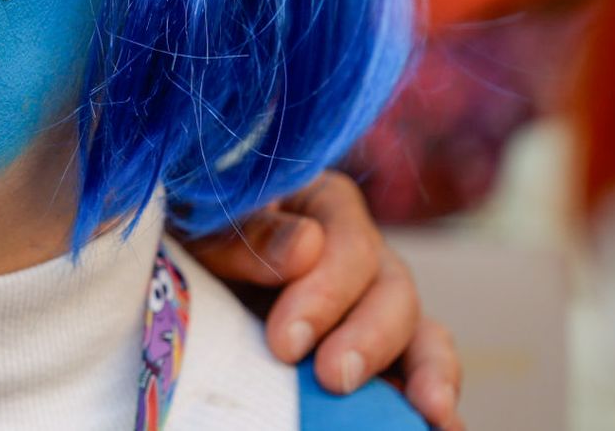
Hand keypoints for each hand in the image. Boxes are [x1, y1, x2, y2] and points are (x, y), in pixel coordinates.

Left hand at [185, 172, 463, 429]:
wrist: (174, 271)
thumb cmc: (188, 231)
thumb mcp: (202, 223)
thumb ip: (248, 235)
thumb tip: (306, 249)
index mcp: (322, 206)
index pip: (348, 242)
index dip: (325, 295)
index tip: (286, 342)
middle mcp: (359, 252)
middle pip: (391, 288)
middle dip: (366, 338)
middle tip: (332, 378)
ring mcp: (370, 303)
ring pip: (419, 329)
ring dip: (427, 372)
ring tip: (427, 414)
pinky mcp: (372, 349)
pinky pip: (417, 367)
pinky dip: (431, 394)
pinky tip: (440, 425)